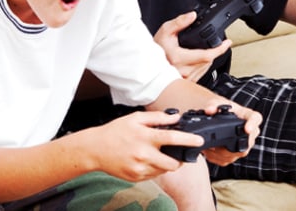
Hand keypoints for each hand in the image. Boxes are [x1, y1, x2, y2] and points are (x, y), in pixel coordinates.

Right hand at [85, 110, 204, 181]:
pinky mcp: (136, 177)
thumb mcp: (135, 118)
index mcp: (145, 137)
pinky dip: (155, 168)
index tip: (199, 141)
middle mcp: (144, 154)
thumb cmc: (115, 131)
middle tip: (180, 153)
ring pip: (164, 170)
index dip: (188, 140)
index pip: (172, 139)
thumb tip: (175, 117)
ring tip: (158, 154)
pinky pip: (154, 175)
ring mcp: (139, 168)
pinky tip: (147, 160)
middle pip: (173, 163)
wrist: (95, 149)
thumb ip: (157, 118)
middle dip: (180, 159)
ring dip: (167, 163)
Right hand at [153, 11, 231, 81]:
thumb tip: (192, 16)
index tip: (227, 43)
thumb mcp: (165, 31)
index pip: (207, 55)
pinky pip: (200, 75)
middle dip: (214, 52)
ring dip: (209, 59)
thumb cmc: (154, 49)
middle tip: (216, 44)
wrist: (145, 64)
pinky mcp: (185, 82)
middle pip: (208, 62)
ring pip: (206, 69)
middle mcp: (183, 71)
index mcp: (179, 58)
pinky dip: (203, 67)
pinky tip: (198, 60)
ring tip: (205, 51)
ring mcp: (185, 78)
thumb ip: (179, 22)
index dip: (220, 49)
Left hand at [201, 102, 261, 165]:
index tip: (247, 129)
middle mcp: (250, 130)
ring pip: (238, 154)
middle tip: (214, 144)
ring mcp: (245, 144)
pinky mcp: (236, 154)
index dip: (253, 124)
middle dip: (231, 145)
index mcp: (247, 115)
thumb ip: (212, 105)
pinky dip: (216, 157)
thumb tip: (209, 110)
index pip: (255, 118)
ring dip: (221, 152)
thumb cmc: (219, 108)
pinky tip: (209, 151)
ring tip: (208, 146)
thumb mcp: (215, 102)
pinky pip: (228, 160)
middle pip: (249, 141)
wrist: (215, 117)